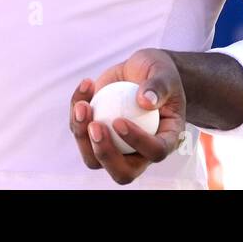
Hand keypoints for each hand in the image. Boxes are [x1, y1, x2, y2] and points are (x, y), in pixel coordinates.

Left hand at [68, 48, 186, 184]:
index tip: (119, 121)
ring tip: (82, 106)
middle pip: (122, 172)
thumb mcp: (164, 72)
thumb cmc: (159, 72)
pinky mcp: (97, 133)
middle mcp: (140, 152)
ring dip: (82, 136)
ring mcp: (116, 146)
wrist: (141, 69)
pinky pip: (81, 131)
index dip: (138, 142)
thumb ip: (158, 86)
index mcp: (165, 140)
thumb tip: (145, 101)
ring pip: (94, 159)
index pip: (155, 152)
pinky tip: (86, 86)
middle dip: (105, 154)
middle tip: (95, 127)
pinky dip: (77, 110)